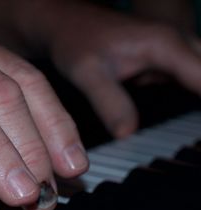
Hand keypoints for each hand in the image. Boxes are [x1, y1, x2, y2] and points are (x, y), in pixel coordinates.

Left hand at [27, 1, 200, 137]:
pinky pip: (187, 77)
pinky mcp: (164, 58)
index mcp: (166, 45)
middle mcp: (177, 43)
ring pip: (199, 76)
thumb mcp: (88, 74)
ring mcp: (172, 50)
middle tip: (193, 140)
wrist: (67, 24)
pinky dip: (187, 95)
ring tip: (189, 135)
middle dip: (200, 109)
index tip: (200, 139)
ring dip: (195, 102)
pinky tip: (178, 118)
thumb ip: (110, 103)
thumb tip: (128, 135)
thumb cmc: (76, 42)